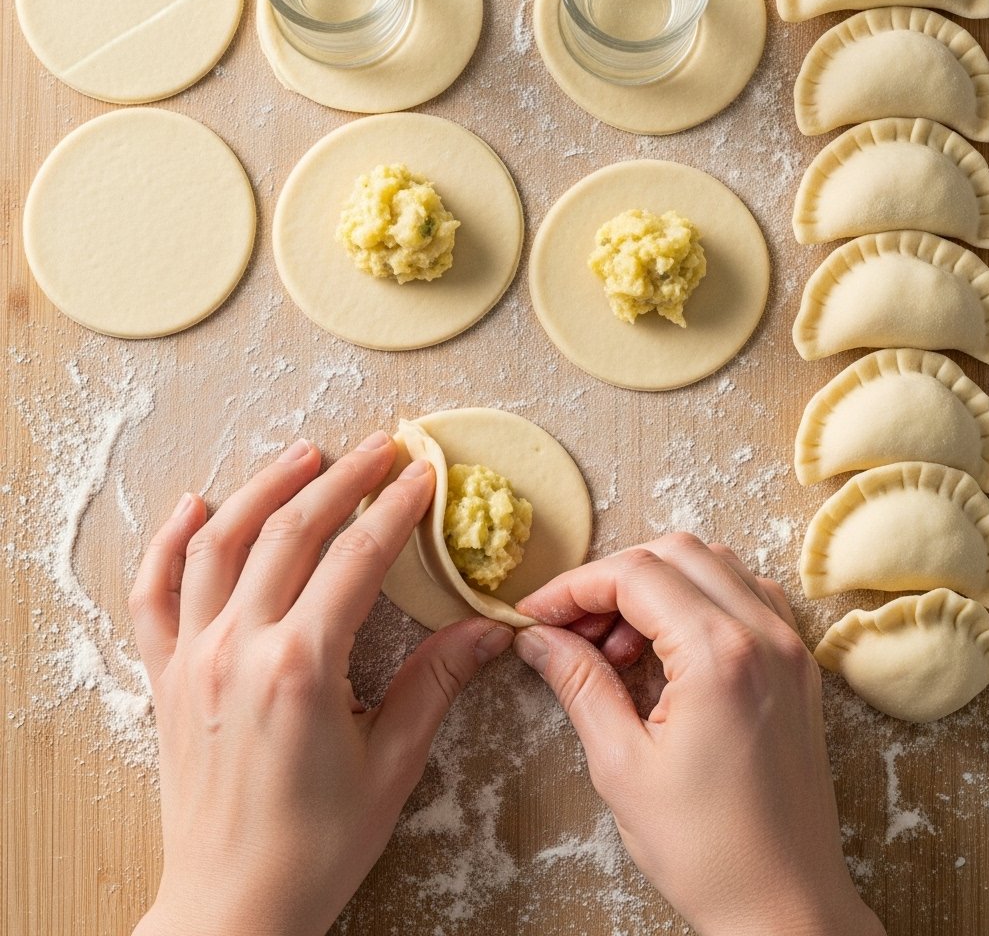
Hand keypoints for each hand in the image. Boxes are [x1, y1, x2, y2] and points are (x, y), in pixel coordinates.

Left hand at [129, 433, 513, 935]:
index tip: (422, 477)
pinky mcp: (167, 676)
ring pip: (220, 544)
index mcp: (301, 667)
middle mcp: (239, 648)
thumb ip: (436, 683)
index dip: (395, 508)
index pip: (356, 558)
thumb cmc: (316, 846)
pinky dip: (168, 542)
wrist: (232, 908)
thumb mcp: (392, 763)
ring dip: (265, 488)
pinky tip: (193, 506)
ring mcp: (194, 658)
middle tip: (379, 447)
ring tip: (305, 454)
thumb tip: (486, 630)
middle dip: (342, 479)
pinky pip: (154, 593)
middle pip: (291, 532)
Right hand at [513, 534, 885, 935]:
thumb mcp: (621, 764)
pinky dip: (698, 600)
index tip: (537, 614)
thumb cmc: (706, 850)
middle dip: (612, 579)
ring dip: (656, 585)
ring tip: (618, 646)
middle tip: (574, 628)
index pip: (635, 574)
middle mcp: (765, 635)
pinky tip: (668, 649)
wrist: (787, 908)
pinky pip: (746, 596)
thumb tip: (537, 638)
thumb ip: (578, 682)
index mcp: (720, 655)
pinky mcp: (799, 667)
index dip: (574, 587)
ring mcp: (790, 648)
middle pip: (675, 553)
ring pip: (714, 564)